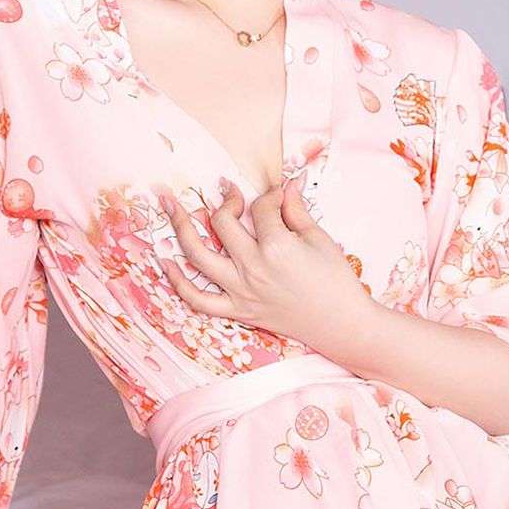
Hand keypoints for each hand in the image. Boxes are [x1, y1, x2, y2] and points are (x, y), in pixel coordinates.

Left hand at [157, 175, 373, 359]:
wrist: (342, 324)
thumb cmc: (336, 282)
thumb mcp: (320, 239)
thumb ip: (296, 210)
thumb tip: (287, 184)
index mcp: (277, 247)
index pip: (260, 208)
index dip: (269, 195)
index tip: (277, 196)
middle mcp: (253, 268)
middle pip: (222, 223)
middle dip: (226, 201)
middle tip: (230, 192)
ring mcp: (242, 291)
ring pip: (198, 256)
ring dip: (181, 228)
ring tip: (170, 207)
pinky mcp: (239, 311)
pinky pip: (199, 299)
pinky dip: (178, 282)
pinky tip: (166, 263)